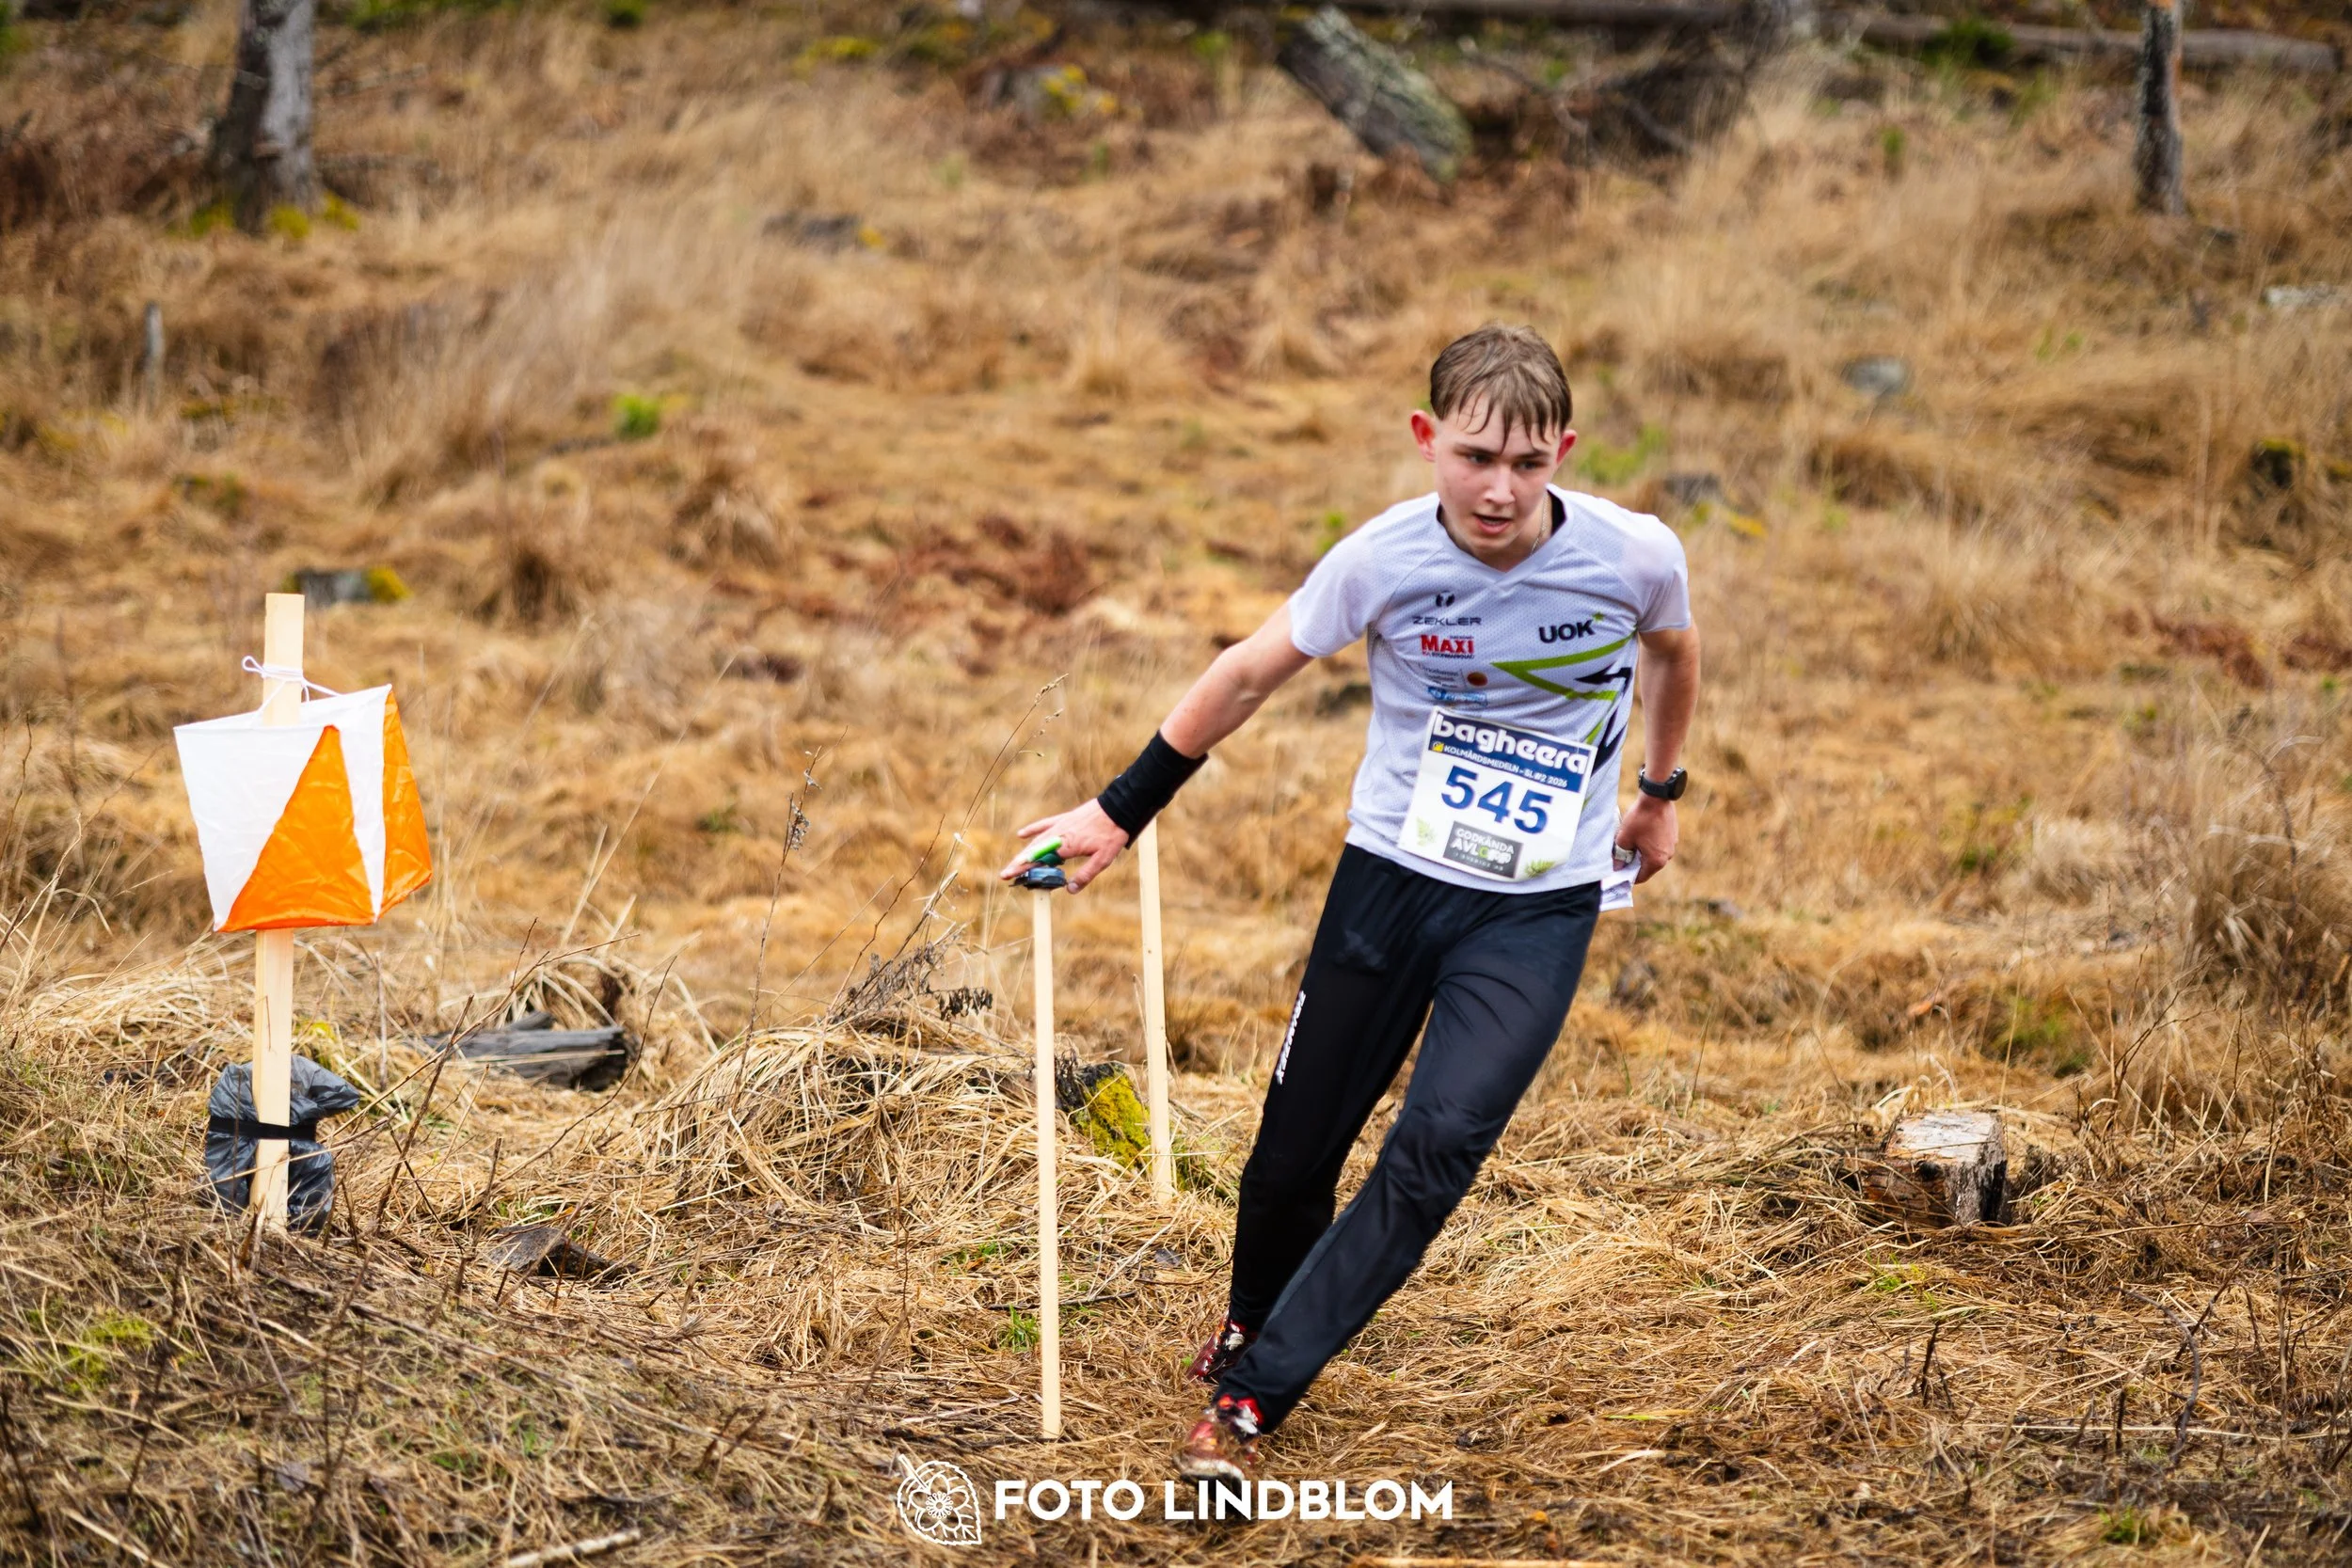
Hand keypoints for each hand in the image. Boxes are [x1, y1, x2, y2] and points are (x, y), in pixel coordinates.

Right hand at [999, 799, 1130, 893]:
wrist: (1118, 808)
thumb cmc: (1112, 834)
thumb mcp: (1103, 860)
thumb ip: (1085, 875)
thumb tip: (1070, 890)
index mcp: (1066, 846)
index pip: (1039, 860)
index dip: (1023, 869)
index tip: (1009, 875)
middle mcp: (1058, 835)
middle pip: (1033, 851)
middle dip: (1018, 864)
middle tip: (1005, 875)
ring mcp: (1059, 825)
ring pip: (1036, 840)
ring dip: (1024, 852)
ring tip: (1014, 863)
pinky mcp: (1064, 819)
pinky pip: (1044, 825)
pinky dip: (1032, 830)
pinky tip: (1021, 834)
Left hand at [1615, 796, 1675, 884]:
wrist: (1656, 797)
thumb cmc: (1640, 819)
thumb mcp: (1623, 838)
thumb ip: (1619, 856)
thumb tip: (1616, 866)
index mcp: (1657, 861)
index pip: (1641, 877)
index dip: (1628, 876)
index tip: (1617, 872)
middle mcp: (1668, 855)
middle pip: (1648, 866)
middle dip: (1634, 862)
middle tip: (1620, 857)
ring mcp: (1672, 844)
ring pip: (1653, 854)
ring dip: (1642, 851)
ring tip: (1629, 843)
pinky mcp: (1673, 834)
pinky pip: (1659, 844)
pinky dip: (1650, 843)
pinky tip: (1640, 833)